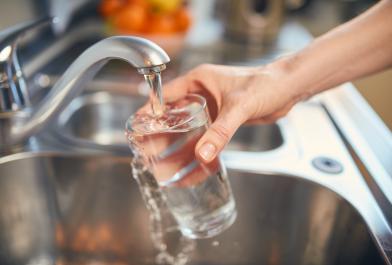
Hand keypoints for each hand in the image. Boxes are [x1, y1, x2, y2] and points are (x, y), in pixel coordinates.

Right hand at [162, 63, 305, 163]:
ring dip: (179, 146)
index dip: (150, 111)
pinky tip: (194, 166)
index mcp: (199, 81)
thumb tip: (203, 154)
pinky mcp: (222, 120)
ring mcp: (212, 108)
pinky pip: (205, 136)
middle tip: (149, 153)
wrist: (287, 89)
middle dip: (162, 135)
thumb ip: (221, 131)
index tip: (138, 128)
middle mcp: (202, 93)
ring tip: (167, 165)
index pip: (165, 95)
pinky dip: (198, 150)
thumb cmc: (265, 84)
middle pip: (174, 116)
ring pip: (188, 129)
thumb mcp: (239, 107)